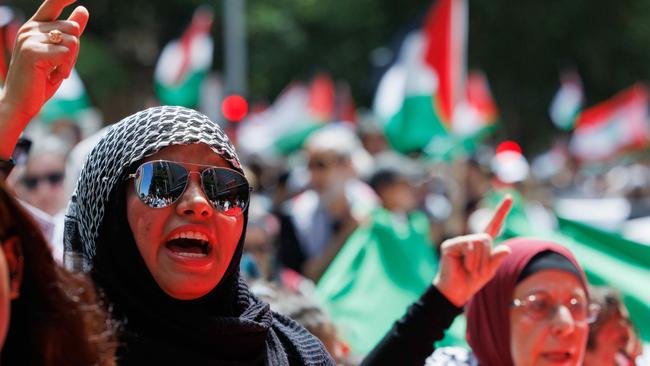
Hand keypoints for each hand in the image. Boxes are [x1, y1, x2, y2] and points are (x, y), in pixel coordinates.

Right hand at [0, 0, 88, 157]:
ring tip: (54, 72)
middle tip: (59, 67)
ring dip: (70, 62)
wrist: (21, 102)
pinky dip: (65, 68)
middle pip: (73, 29)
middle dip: (74, 51)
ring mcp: (29, 39)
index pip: (53, 2)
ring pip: (72, 41)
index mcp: (35, 27)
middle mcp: (30, 28)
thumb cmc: (40, 80)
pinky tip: (53, 76)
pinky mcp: (32, 51)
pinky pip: (66, 54)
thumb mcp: (59, 54)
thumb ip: (70, 33)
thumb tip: (83, 9)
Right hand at [433, 195, 512, 306]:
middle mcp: (471, 240)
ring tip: (471, 270)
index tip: (510, 197)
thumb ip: (496, 259)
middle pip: (487, 238)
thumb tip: (507, 249)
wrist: (456, 291)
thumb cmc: (471, 281)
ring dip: (479, 260)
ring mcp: (459, 241)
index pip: (494, 225)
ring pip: (479, 242)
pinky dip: (471, 259)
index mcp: (482, 244)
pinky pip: (468, 246)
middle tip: (480, 271)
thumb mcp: (489, 271)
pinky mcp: (450, 245)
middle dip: (487, 257)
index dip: (502, 211)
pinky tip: (465, 266)